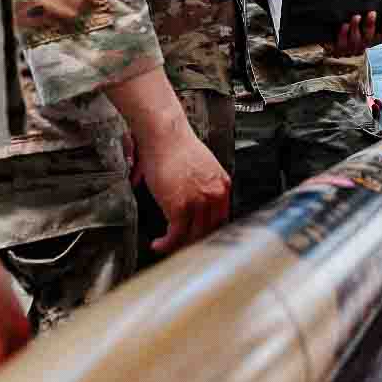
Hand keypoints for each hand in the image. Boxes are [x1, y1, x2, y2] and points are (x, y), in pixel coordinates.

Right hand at [137, 122, 231, 254]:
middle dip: (194, 241)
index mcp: (222, 185)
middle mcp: (215, 195)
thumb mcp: (202, 166)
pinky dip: (166, 244)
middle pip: (209, 230)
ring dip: (179, 245)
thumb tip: (193, 200)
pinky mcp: (180, 207)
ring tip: (168, 246)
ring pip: (193, 236)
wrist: (164, 135)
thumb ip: (203, 185)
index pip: (221, 218)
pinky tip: (159, 245)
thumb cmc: (176, 145)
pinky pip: (175, 235)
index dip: (209, 232)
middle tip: (181, 246)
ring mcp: (199, 202)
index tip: (198, 238)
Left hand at [323, 10, 381, 56]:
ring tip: (356, 17)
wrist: (333, 45)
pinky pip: (342, 43)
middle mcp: (363, 46)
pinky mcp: (340, 49)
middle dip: (370, 25)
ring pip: (356, 40)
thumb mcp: (363, 27)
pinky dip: (344, 33)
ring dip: (356, 27)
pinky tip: (345, 25)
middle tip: (372, 13)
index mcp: (371, 41)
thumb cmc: (351, 32)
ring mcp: (351, 49)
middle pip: (369, 38)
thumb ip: (372, 21)